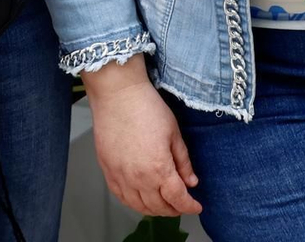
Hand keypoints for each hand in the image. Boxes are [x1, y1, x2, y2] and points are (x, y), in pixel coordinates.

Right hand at [82, 59, 201, 217]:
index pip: (178, 199)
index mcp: (159, 169)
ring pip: (139, 206)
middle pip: (159, 207)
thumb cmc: (147, 108)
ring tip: (164, 204)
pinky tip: (141, 199)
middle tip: (181, 204)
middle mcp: (138, 178)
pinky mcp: (107, 171)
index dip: (189, 206)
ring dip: (154, 209)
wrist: (117, 94)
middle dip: (174, 209)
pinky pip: (121, 197)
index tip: (196, 206)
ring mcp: (120, 176)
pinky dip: (134, 203)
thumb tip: (192, 182)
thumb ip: (183, 161)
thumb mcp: (174, 133)